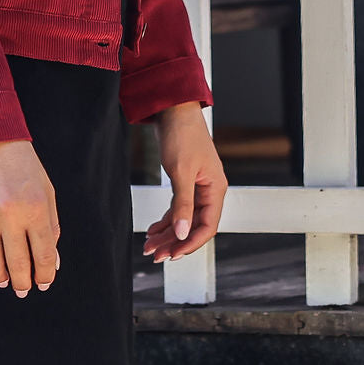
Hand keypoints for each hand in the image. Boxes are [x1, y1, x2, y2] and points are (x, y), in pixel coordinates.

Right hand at [0, 139, 59, 297]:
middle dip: (23, 284)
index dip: (45, 276)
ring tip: (3, 280)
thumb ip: (51, 226)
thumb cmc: (19, 163)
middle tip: (23, 289)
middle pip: (18, 266)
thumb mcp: (45, 189)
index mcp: (36, 208)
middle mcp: (10, 215)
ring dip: (0, 278)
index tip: (43, 283)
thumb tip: (52, 263)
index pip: (45, 256)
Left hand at [142, 102, 226, 261]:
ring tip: (149, 246)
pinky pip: (177, 208)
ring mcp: (197, 187)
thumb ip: (182, 204)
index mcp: (215, 189)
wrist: (174, 108)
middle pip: (193, 226)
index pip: (207, 227)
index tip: (172, 255)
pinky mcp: (185, 181)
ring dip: (167, 234)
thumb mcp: (181, 172)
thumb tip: (181, 234)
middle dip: (174, 242)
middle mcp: (209, 191)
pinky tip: (152, 230)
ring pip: (183, 219)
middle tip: (154, 255)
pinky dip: (165, 220)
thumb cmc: (182, 135)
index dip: (190, 244)